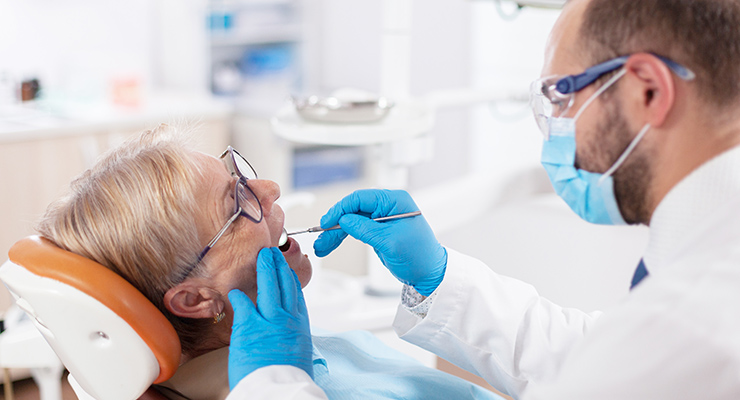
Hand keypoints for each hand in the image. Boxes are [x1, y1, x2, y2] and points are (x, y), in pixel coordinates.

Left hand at [228, 247, 312, 389]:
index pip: (296, 296)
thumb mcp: (300, 354)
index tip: (286, 270)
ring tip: (262, 257)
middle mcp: (288, 319)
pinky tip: (235, 290)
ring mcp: (269, 321)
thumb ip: (293, 338)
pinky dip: (239, 296)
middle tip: (273, 254)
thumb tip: (289, 337)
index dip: (290, 279)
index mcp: (300, 327)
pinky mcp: (250, 327)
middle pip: (284, 285)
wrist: (279, 390)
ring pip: (269, 286)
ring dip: (265, 269)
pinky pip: (243, 304)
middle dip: (279, 266)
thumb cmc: (288, 378)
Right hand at [313, 189, 446, 295]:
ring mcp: (382, 218)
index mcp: (395, 201)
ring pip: (352, 221)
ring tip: (322, 246)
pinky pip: (356, 230)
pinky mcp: (378, 230)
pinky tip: (331, 244)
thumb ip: (364, 229)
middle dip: (335, 224)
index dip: (340, 209)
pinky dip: (343, 237)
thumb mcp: (389, 242)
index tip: (326, 221)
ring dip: (336, 233)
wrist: (431, 274)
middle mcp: (388, 206)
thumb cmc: (420, 256)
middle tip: (321, 238)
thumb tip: (344, 219)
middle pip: (353, 210)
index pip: (360, 198)